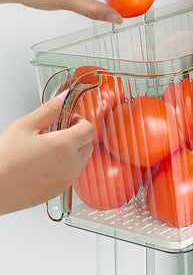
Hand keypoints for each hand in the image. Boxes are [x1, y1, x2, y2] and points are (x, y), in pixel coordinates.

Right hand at [0, 93, 93, 214]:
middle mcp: (71, 165)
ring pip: (82, 160)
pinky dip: (66, 166)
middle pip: (88, 144)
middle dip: (77, 135)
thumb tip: (65, 97)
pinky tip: (45, 162)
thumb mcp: (25, 125)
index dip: (80, 121)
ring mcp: (66, 180)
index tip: (67, 120)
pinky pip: (72, 174)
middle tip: (57, 132)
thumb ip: (50, 109)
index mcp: (65, 146)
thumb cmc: (4, 160)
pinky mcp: (59, 191)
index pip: (89, 129)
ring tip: (48, 148)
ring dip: (73, 151)